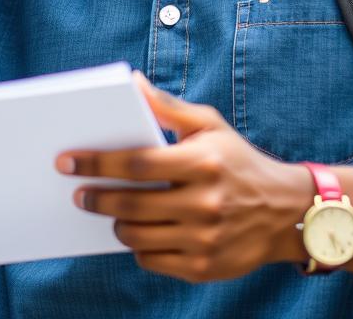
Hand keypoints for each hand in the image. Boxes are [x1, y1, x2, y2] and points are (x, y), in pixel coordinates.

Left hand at [62, 78, 322, 280]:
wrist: (284, 211)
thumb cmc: (239, 162)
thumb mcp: (211, 127)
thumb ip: (168, 108)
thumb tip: (133, 84)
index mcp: (204, 161)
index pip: (137, 163)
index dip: (97, 163)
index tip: (68, 162)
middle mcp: (204, 202)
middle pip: (130, 204)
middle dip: (96, 198)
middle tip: (78, 193)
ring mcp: (203, 238)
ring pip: (135, 237)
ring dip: (116, 224)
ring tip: (113, 212)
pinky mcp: (202, 268)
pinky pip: (150, 260)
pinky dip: (139, 247)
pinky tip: (141, 232)